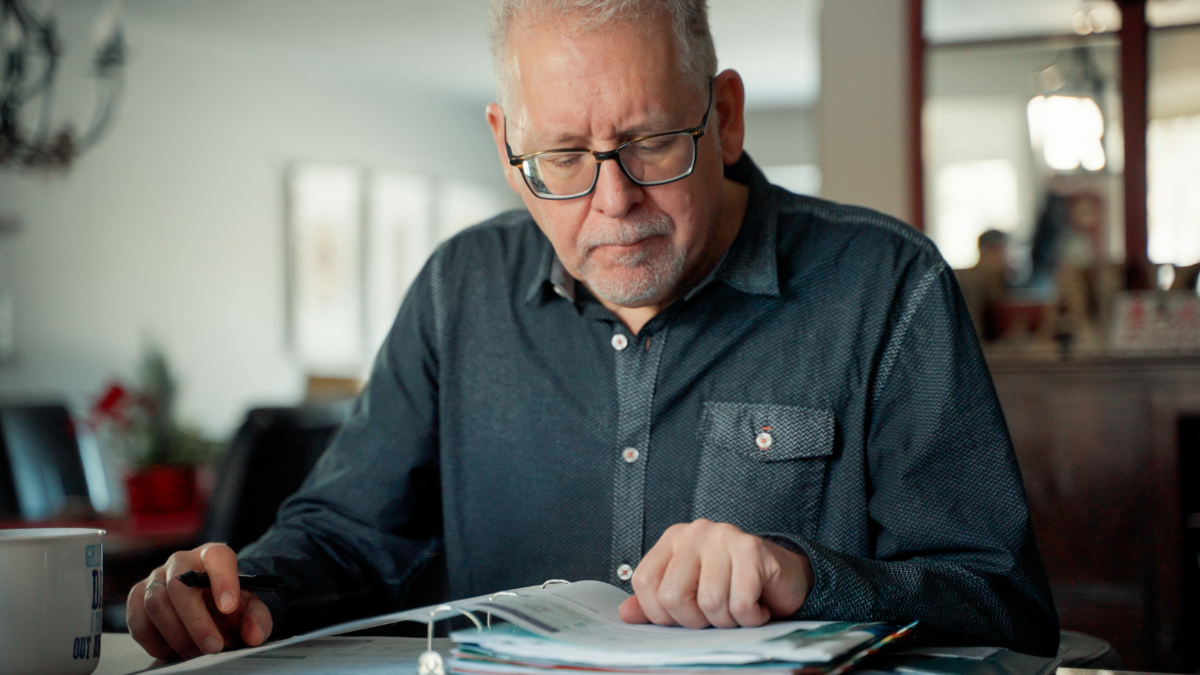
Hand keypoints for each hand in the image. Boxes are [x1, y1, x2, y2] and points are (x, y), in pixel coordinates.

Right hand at [127, 542, 272, 659]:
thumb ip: (257, 619)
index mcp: (212, 556)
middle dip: (196, 621)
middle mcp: (180, 561)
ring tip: (195, 652)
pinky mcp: (138, 598)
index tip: (229, 607)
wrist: (208, 609)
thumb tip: (254, 635)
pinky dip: (155, 641)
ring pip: (156, 603)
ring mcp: (155, 578)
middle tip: (213, 647)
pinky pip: (138, 621)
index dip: (223, 580)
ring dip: (176, 634)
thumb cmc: (228, 606)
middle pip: (179, 586)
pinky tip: (174, 650)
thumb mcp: (250, 610)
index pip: (217, 557)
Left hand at [618, 520, 812, 628]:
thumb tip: (625, 615)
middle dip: (696, 621)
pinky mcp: (752, 549)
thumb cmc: (732, 586)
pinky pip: (740, 603)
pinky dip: (750, 618)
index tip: (685, 618)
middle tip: (716, 616)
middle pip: (673, 597)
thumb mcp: (689, 593)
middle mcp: (695, 533)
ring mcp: (724, 536)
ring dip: (727, 621)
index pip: (645, 584)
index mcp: (672, 540)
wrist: (784, 577)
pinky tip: (758, 607)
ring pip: (709, 603)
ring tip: (739, 610)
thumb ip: (656, 603)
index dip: (661, 614)